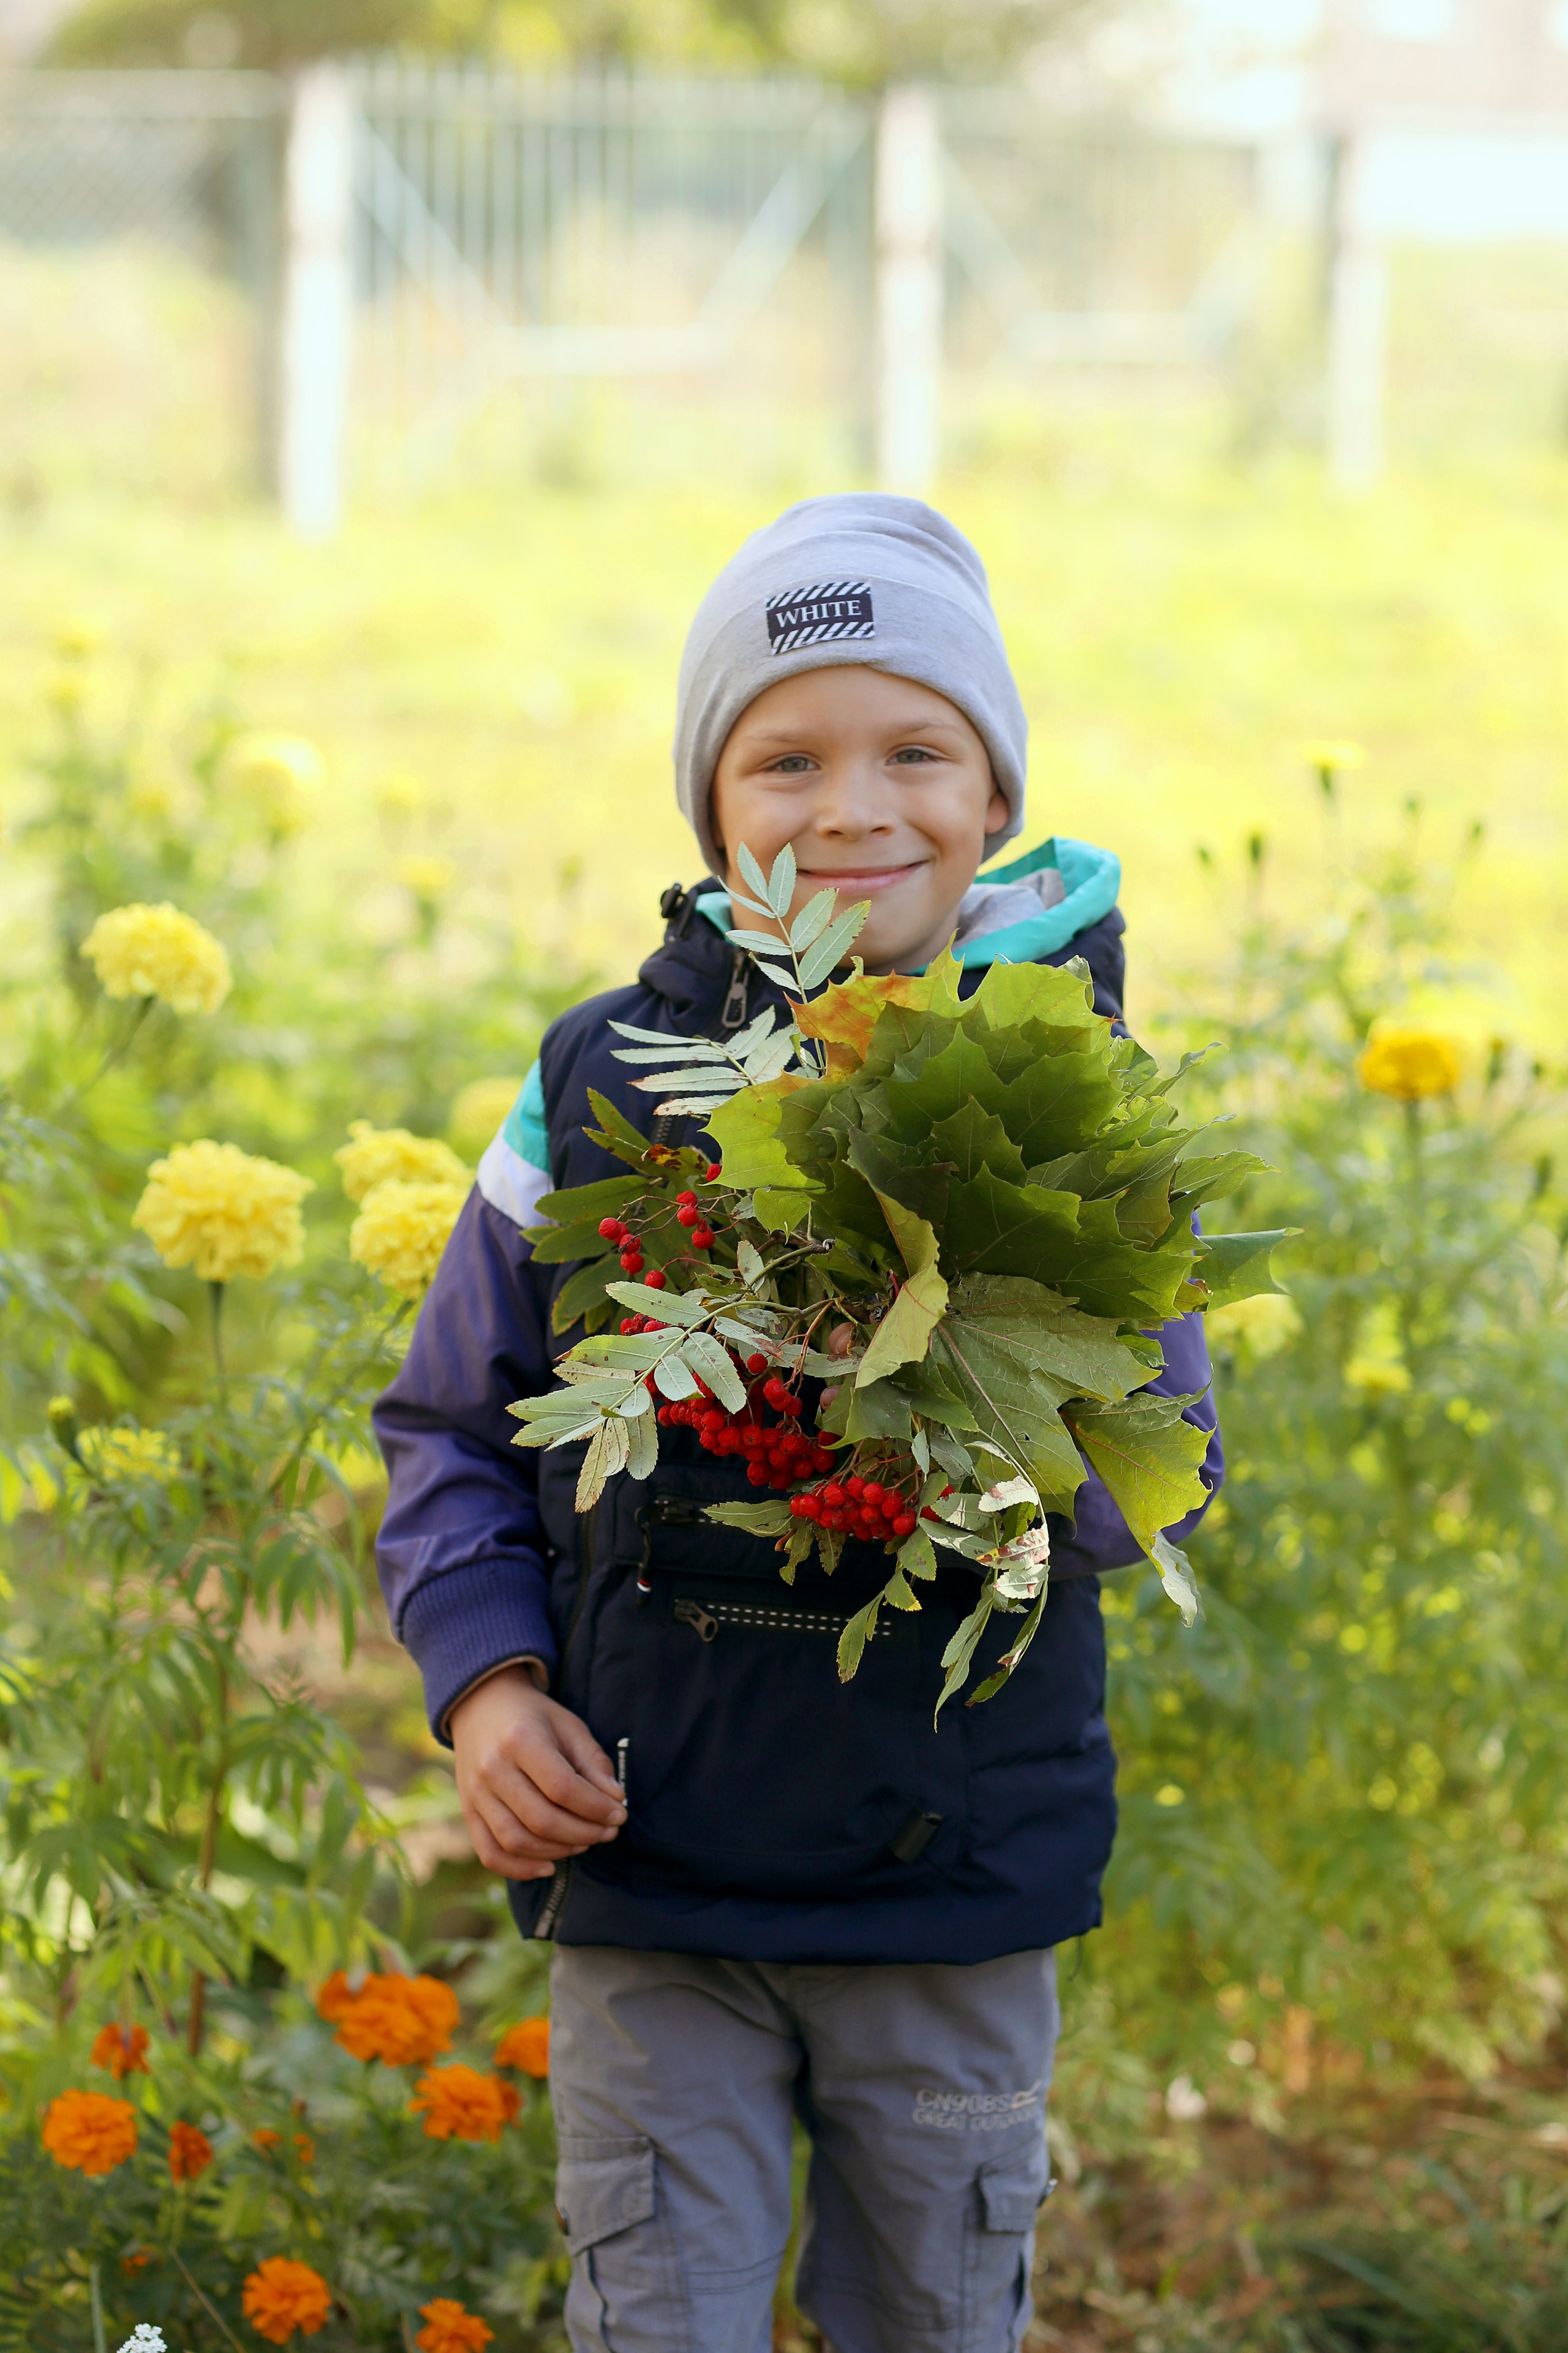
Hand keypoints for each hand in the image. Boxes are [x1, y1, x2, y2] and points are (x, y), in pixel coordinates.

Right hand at [450, 1668, 625, 1881]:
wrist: (481, 1707)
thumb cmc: (533, 1717)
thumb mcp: (569, 1727)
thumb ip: (593, 1763)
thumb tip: (616, 1801)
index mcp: (520, 1740)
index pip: (563, 1788)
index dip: (596, 1808)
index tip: (618, 1814)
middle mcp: (492, 1769)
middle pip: (541, 1819)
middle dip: (583, 1833)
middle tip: (607, 1832)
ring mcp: (475, 1794)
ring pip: (517, 1841)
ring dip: (558, 1850)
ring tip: (584, 1842)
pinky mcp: (468, 1812)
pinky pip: (491, 1853)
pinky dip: (520, 1869)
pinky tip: (549, 1866)